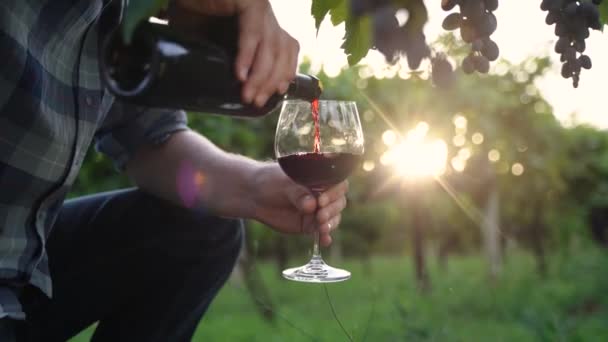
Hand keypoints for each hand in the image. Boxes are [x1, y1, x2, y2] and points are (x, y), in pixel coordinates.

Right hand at [174, 0, 299, 106]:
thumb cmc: (192, 18)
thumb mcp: (216, 45)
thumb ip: (229, 60)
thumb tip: (236, 91)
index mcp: (263, 25)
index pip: (286, 51)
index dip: (284, 73)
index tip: (276, 94)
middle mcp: (264, 15)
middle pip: (281, 52)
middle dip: (270, 80)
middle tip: (255, 101)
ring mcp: (258, 6)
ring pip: (271, 45)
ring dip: (260, 74)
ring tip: (246, 94)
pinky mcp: (248, 1)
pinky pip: (253, 31)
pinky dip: (247, 54)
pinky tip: (239, 73)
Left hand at [249, 163, 348, 246]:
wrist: (256, 196)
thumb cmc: (271, 181)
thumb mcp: (284, 184)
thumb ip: (298, 194)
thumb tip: (311, 206)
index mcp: (320, 179)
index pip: (338, 184)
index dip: (334, 193)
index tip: (322, 200)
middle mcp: (323, 195)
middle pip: (339, 203)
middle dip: (332, 210)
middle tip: (320, 216)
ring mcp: (318, 210)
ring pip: (333, 217)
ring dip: (330, 224)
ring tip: (322, 228)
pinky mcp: (310, 225)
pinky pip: (322, 231)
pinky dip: (325, 236)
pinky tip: (325, 241)